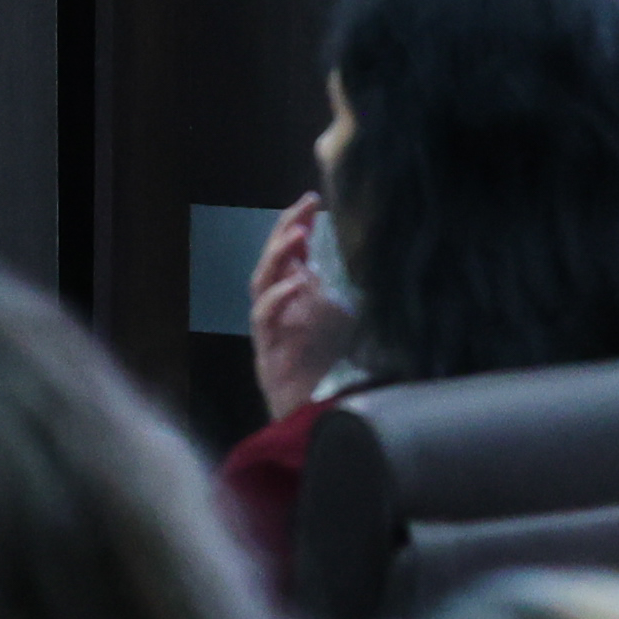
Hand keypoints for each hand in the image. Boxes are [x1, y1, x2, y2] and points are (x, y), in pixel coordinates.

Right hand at [249, 193, 356, 420]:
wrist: (322, 417)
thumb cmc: (335, 369)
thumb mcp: (348, 319)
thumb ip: (343, 291)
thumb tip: (357, 256)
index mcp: (296, 297)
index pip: (291, 253)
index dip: (297, 224)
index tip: (313, 201)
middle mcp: (279, 308)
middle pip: (273, 261)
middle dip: (286, 231)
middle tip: (304, 207)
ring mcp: (270, 329)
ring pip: (261, 283)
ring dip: (279, 256)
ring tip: (298, 234)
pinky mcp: (266, 351)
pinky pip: (264, 318)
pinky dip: (278, 298)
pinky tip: (295, 283)